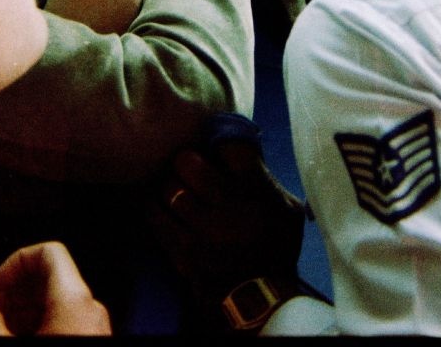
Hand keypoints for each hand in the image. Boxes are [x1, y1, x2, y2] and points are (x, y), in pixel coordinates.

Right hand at [0, 241, 110, 335]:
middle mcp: (91, 305)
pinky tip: (22, 337)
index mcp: (74, 298)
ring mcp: (95, 323)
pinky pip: (66, 319)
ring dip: (26, 310)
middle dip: (17, 291)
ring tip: (2, 328)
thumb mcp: (12, 344)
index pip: (48, 252)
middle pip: (50, 278)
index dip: (16, 261)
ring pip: (57, 301)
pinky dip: (42, 323)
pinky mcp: (93, 336)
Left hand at [150, 133, 306, 310]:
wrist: (263, 298)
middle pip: (188, 162)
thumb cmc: (275, 247)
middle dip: (185, 161)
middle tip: (186, 166)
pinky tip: (158, 206)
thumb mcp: (287, 209)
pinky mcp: (184, 251)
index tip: (214, 149)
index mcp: (257, 189)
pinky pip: (156, 218)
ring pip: (169, 188)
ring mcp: (204, 229)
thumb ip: (266, 179)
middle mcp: (230, 204)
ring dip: (168, 185)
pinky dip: (154, 208)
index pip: (229, 145)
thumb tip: (238, 149)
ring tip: (173, 187)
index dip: (217, 142)